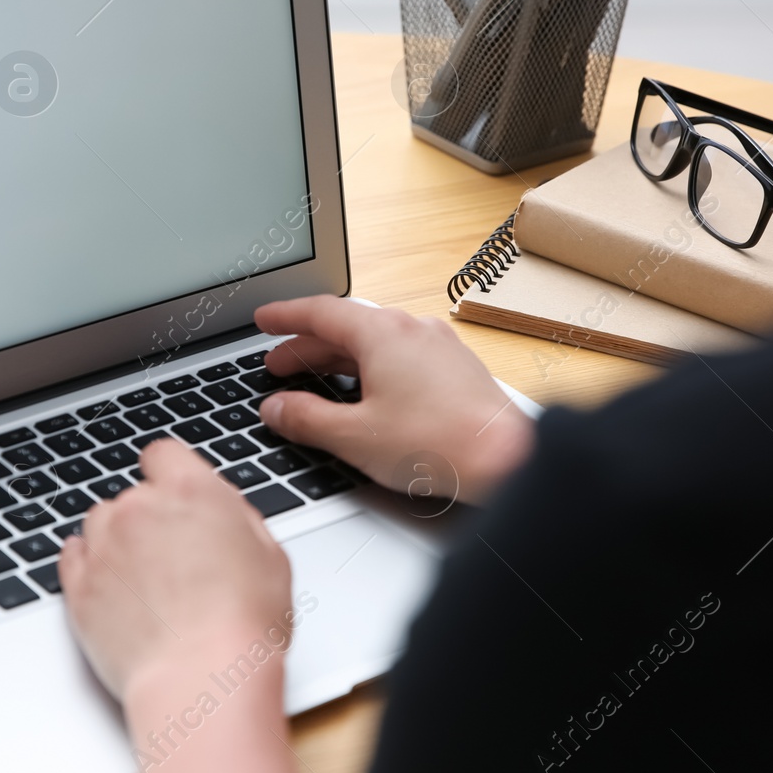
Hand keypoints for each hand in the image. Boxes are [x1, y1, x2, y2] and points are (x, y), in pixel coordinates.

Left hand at [60, 439, 294, 703]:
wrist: (200, 679)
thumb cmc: (243, 626)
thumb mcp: (271, 557)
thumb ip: (238, 520)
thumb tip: (224, 514)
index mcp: (191, 491)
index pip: (163, 453)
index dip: (169, 475)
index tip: (174, 495)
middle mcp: (140, 509)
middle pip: (132, 494)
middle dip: (149, 519)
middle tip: (174, 559)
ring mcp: (103, 547)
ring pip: (99, 523)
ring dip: (117, 541)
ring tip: (146, 581)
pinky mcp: (78, 587)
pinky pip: (72, 557)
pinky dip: (89, 566)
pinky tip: (114, 588)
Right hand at [254, 296, 534, 503]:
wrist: (508, 460)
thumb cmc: (439, 445)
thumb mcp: (354, 437)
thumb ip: (306, 419)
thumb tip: (276, 409)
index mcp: (383, 333)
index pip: (320, 312)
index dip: (285, 317)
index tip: (264, 319)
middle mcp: (413, 329)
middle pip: (348, 327)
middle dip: (308, 346)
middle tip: (279, 365)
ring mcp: (439, 346)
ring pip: (376, 342)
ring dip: (341, 358)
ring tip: (317, 381)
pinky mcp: (456, 369)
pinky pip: (402, 356)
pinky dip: (373, 368)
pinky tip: (368, 394)